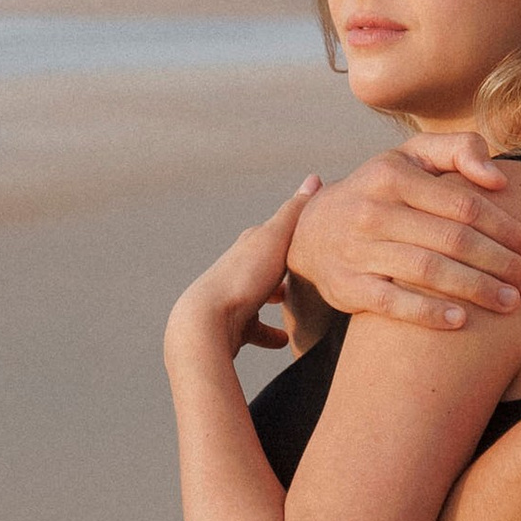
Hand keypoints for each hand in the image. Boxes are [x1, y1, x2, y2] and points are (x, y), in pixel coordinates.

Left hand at [171, 177, 319, 360]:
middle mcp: (239, 269)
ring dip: (276, 297)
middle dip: (283, 264)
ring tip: (296, 306)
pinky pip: (255, 329)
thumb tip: (314, 178)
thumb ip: (295, 212)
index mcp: (250, 246)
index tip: (314, 233)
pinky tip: (284, 342)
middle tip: (307, 269)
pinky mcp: (233, 326)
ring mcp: (235, 298)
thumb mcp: (275, 239)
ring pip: (260, 295)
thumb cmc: (243, 278)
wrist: (205, 321)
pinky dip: (269, 334)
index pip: (275, 232)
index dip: (294, 231)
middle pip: (266, 263)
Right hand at [287, 133, 520, 328]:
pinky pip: (393, 303)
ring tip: (511, 303)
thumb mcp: (409, 158)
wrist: (310, 232)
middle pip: (452, 240)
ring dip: (476, 289)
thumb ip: (457, 150)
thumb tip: (499, 178)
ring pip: (428, 272)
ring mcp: (358, 250)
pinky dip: (429, 313)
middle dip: (501, 263)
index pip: (463, 203)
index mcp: (393, 175)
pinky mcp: (348, 286)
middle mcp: (373, 211)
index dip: (505, 227)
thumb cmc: (378, 192)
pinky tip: (462, 321)